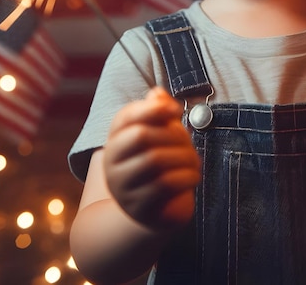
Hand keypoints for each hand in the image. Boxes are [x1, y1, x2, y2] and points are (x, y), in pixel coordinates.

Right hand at [103, 87, 200, 229]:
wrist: (157, 213)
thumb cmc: (162, 165)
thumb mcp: (161, 136)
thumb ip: (159, 113)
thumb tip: (157, 92)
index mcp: (115, 140)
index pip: (125, 116)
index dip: (153, 108)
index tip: (176, 110)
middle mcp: (111, 164)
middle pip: (141, 136)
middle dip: (173, 135)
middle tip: (189, 142)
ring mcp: (122, 188)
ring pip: (154, 160)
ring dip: (183, 156)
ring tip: (194, 160)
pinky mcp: (138, 209)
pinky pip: (164, 185)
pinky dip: (186, 176)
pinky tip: (193, 176)